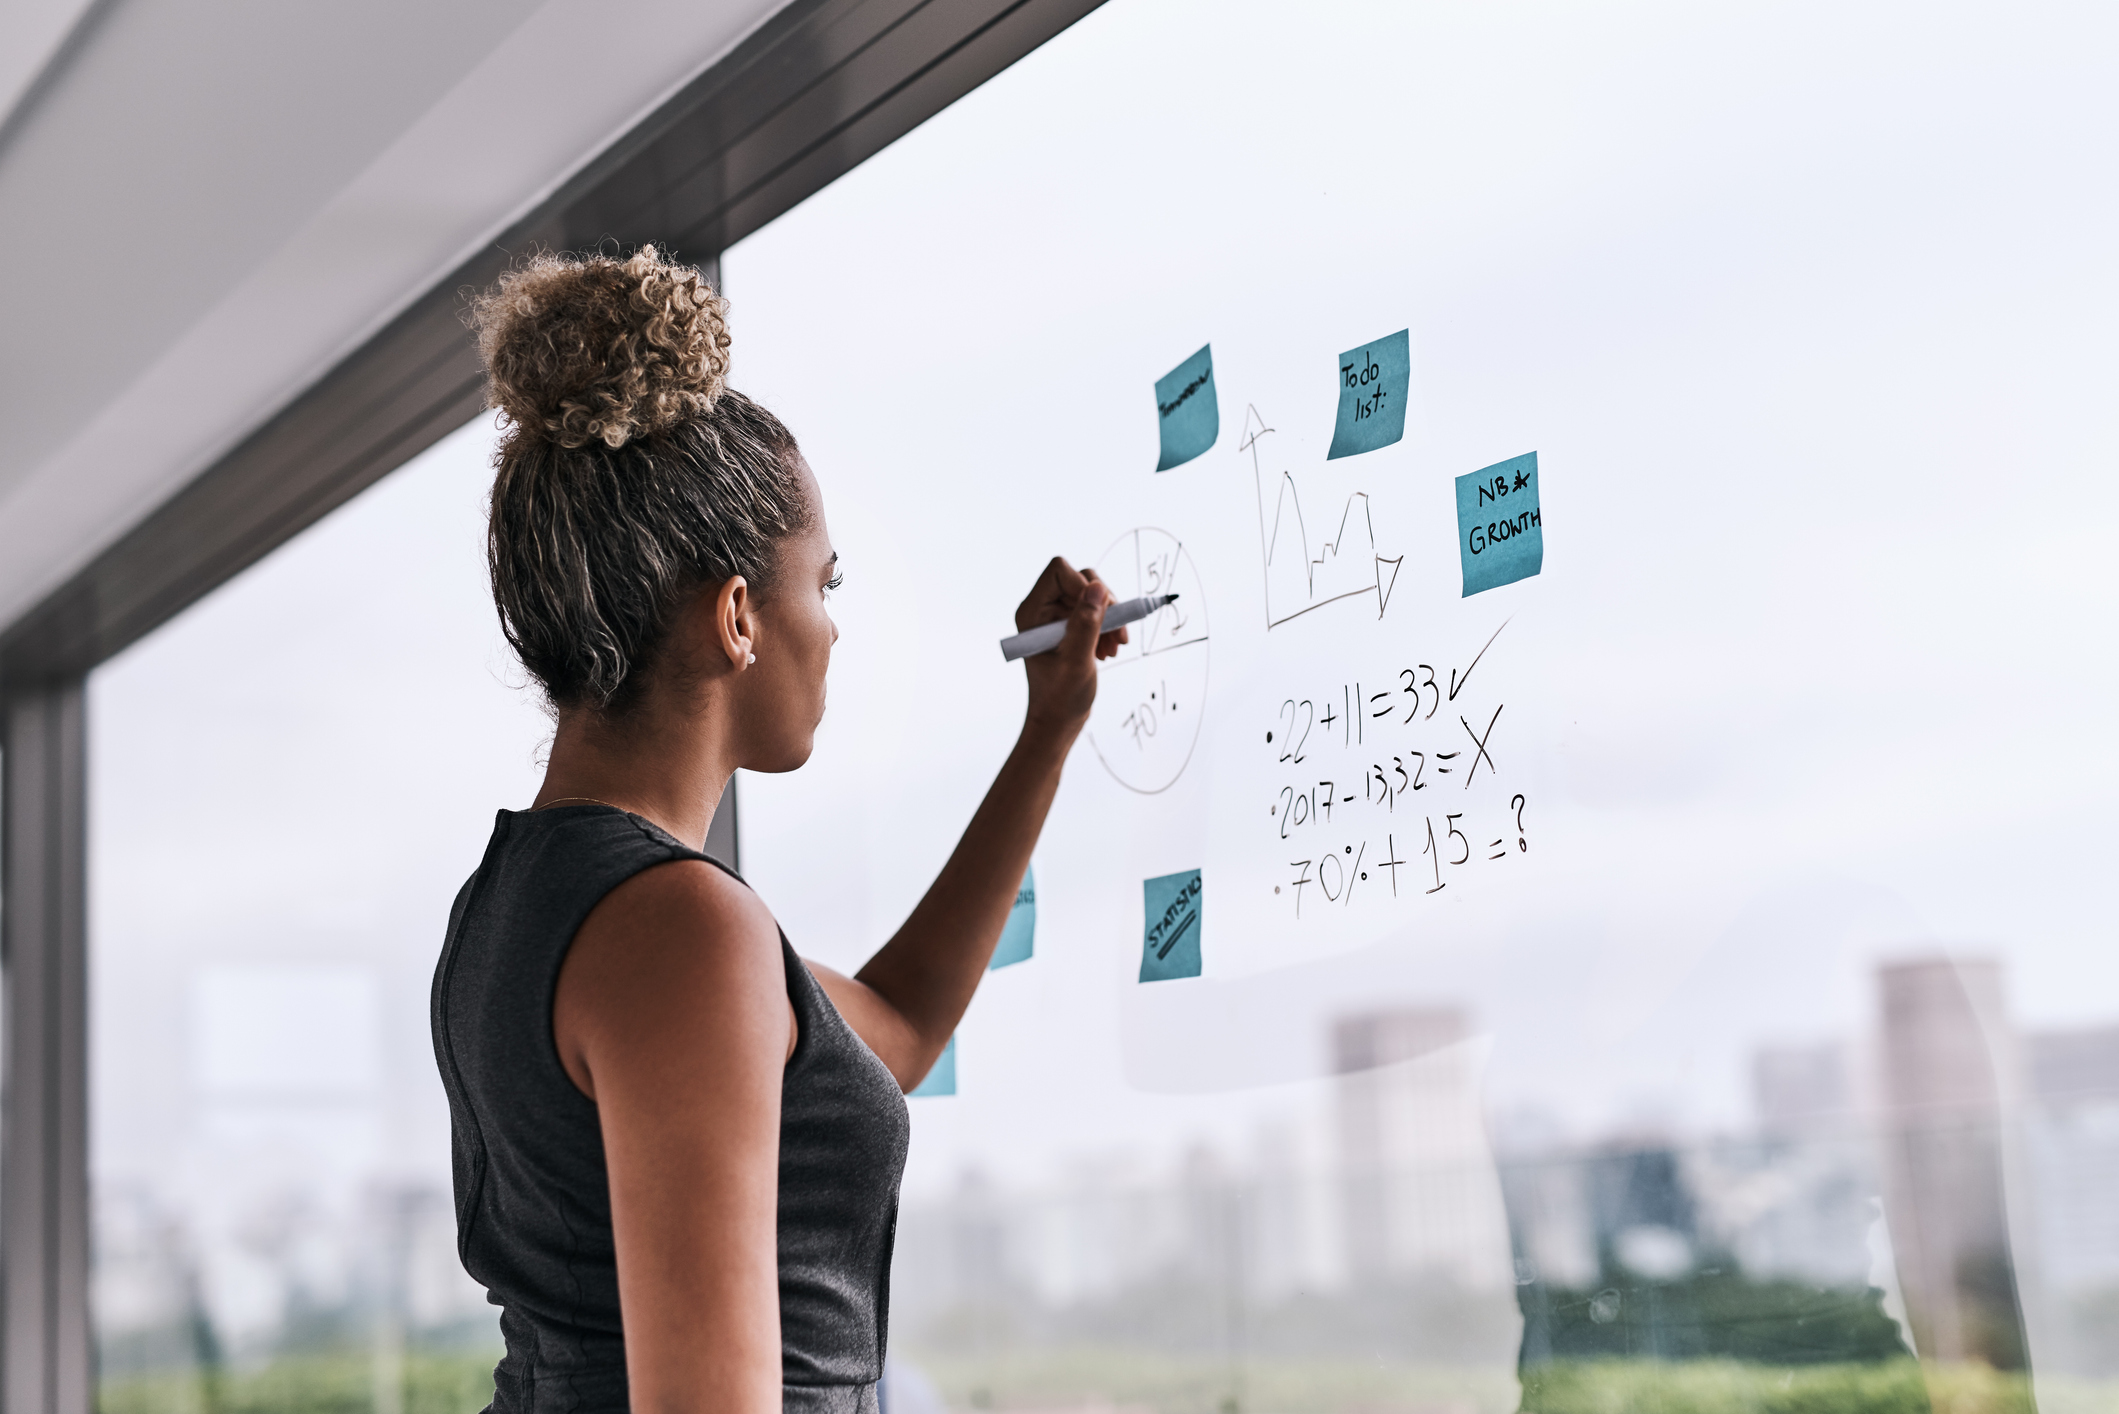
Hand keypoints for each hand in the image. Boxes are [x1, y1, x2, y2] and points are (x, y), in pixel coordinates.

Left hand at [1015, 557, 1125, 740]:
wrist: (1058, 721)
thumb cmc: (1059, 697)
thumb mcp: (1076, 661)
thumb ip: (1086, 623)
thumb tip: (1097, 587)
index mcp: (1032, 612)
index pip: (1059, 570)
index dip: (1084, 583)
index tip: (1101, 611)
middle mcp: (1042, 609)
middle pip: (1081, 579)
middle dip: (1104, 603)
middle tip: (1118, 632)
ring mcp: (1056, 617)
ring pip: (1093, 594)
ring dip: (1111, 617)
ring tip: (1115, 647)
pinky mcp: (1070, 627)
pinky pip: (1096, 610)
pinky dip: (1109, 626)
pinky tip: (1110, 650)